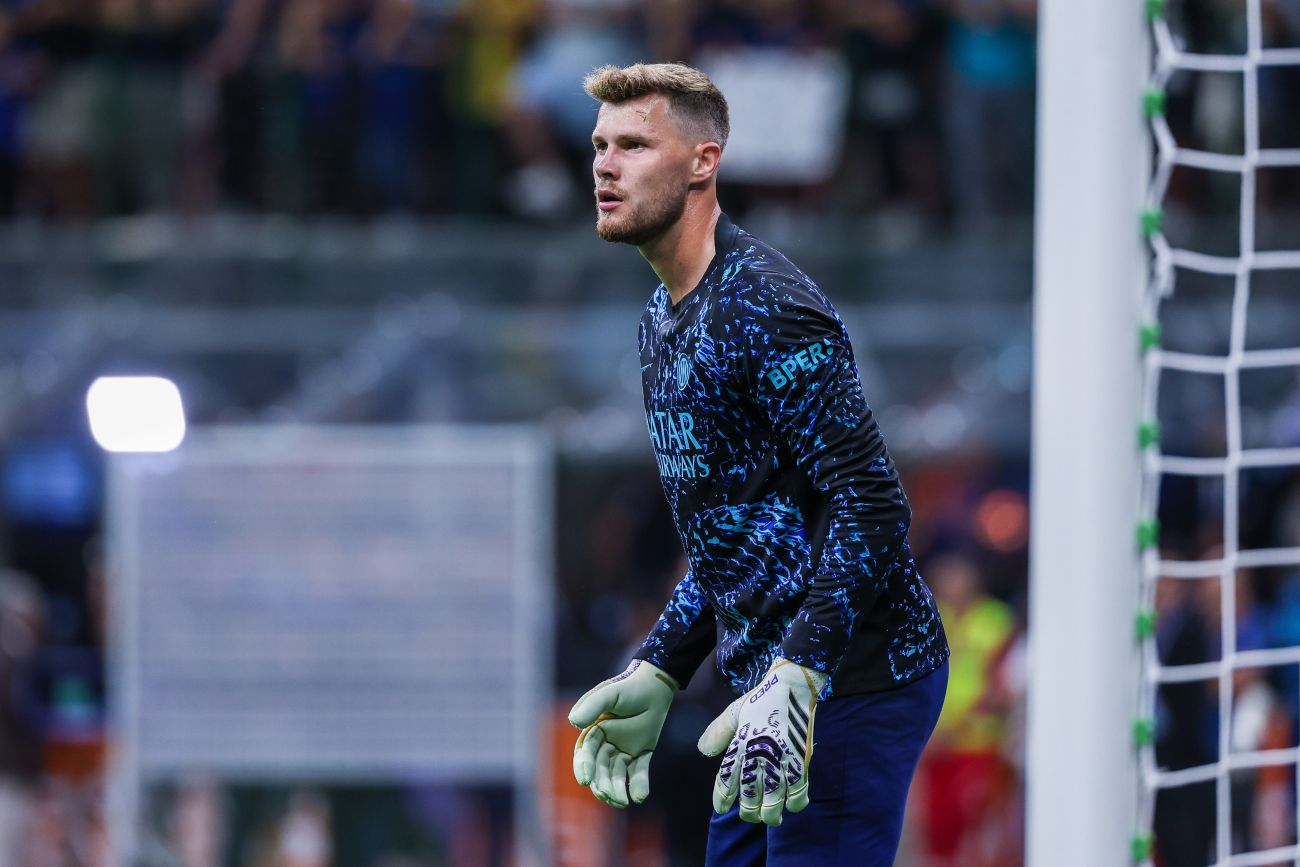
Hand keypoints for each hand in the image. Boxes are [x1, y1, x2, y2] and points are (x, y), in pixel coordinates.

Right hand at [569, 659, 678, 806]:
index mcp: (593, 731)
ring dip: (617, 789)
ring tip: (622, 801)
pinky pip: (638, 772)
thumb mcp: (609, 693)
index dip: (584, 766)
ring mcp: (623, 750)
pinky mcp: (641, 753)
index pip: (585, 753)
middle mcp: (606, 744)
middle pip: (600, 769)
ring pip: (617, 774)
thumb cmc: (628, 687)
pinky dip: (638, 785)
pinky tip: (640, 796)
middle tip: (606, 795)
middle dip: (601, 783)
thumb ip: (593, 706)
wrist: (655, 685)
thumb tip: (574, 721)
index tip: (585, 780)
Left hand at [697, 658, 826, 825]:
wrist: (791, 685)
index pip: (725, 780)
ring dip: (770, 814)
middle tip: (749, 814)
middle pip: (749, 797)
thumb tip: (702, 750)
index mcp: (740, 744)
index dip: (722, 798)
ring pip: (773, 801)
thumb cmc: (761, 699)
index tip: (721, 808)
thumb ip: (717, 733)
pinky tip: (791, 804)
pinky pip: (799, 791)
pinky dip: (795, 803)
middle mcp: (758, 755)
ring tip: (770, 817)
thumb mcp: (734, 712)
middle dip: (748, 812)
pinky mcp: (800, 760)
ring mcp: (780, 760)